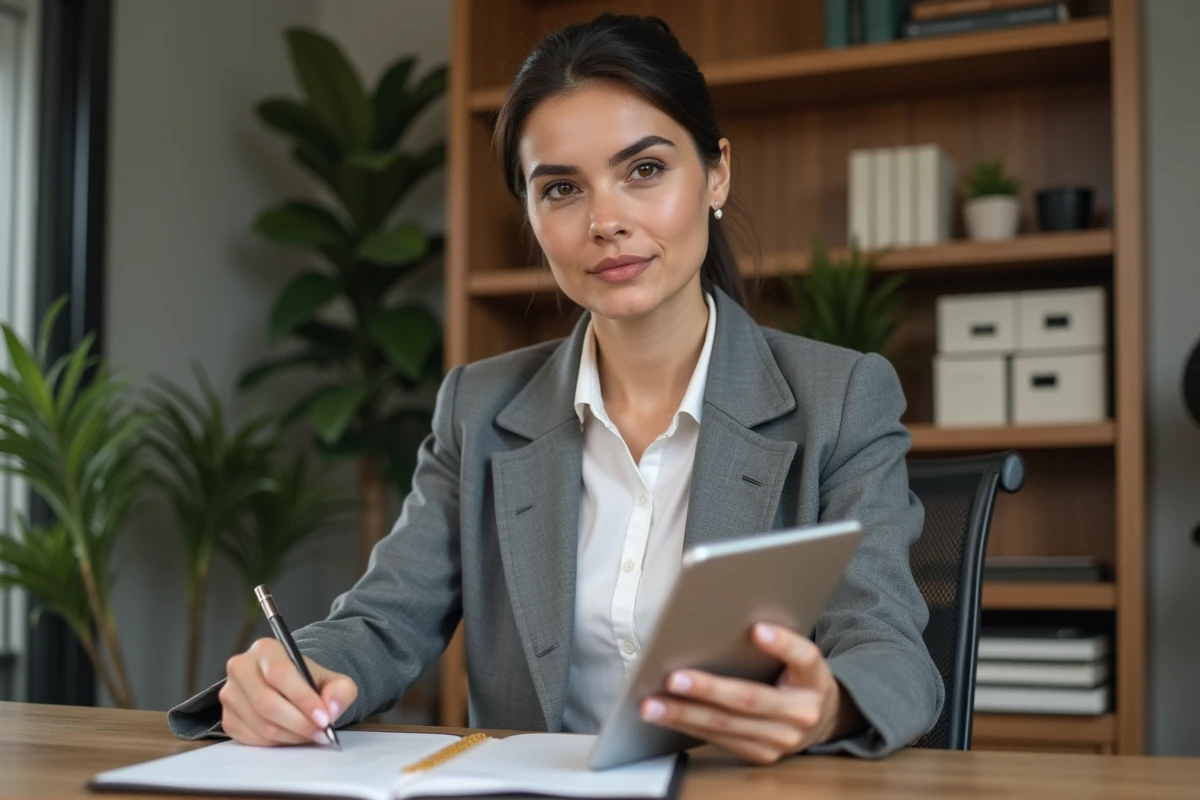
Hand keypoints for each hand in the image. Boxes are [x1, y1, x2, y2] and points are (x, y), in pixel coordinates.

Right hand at [219, 638, 357, 746]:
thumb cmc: (307, 681)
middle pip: (266, 702)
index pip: (280, 674)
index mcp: (265, 649)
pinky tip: (292, 736)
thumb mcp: (332, 679)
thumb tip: (331, 708)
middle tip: (320, 732)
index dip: (303, 699)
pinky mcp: (228, 718)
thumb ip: (340, 689)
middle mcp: (241, 667)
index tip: (323, 718)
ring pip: (260, 724)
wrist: (289, 688)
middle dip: (298, 723)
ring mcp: (230, 694)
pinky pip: (252, 738)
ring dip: (290, 735)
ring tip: (310, 734)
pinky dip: (277, 743)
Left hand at [639, 623, 864, 764]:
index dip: (782, 644)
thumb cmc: (799, 677)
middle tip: (673, 679)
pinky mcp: (761, 755)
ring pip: (727, 726)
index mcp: (814, 679)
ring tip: (653, 705)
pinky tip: (665, 717)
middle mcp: (802, 714)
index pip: (804, 657)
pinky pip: (720, 740)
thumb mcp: (800, 655)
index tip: (758, 629)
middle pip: (751, 700)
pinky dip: (689, 727)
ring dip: (685, 716)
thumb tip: (735, 622)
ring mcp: (781, 740)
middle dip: (708, 690)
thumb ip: (778, 641)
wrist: (822, 720)